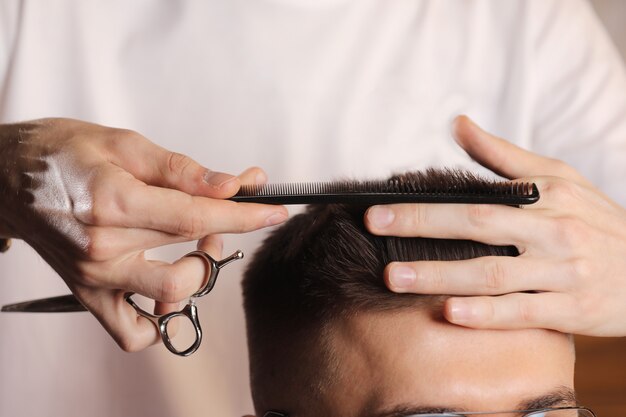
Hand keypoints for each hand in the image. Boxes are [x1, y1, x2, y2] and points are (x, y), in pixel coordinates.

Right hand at [0, 118, 287, 349]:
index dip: (244, 216)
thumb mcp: (124, 144)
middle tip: (218, 217)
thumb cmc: (60, 153)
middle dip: (221, 238)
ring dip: (195, 278)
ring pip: (166, 300)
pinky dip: (159, 318)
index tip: (274, 212)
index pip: (197, 215)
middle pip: (188, 258)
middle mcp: (103, 247)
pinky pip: (130, 332)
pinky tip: (166, 290)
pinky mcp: (87, 293)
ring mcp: (94, 277)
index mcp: (115, 202)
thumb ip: (181, 169)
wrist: (6, 176)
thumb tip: (230, 184)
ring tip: (192, 250)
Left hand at [365, 115, 625, 335]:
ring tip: (395, 279)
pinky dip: (486, 314)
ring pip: (492, 274)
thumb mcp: (562, 179)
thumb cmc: (598, 221)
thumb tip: (459, 124)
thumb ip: (505, 157)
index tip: (379, 208)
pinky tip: (450, 313)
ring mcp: (562, 272)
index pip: (476, 198)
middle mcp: (553, 232)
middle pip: (478, 227)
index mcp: (546, 199)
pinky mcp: (571, 309)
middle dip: (421, 228)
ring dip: (440, 275)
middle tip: (374, 231)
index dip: (426, 204)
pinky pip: (522, 311)